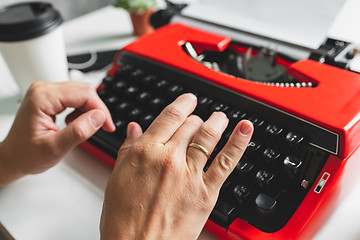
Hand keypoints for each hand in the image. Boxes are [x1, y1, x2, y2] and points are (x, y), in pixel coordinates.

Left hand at [0, 81, 114, 185]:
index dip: (100, 109)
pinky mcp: (49, 97)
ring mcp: (46, 92)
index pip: (83, 94)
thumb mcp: (55, 148)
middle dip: (97, 109)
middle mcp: (43, 90)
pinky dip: (82, 110)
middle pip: (84, 90)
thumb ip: (78, 132)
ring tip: (85, 128)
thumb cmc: (26, 154)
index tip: (108, 125)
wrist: (13, 157)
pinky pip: (74, 97)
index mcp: (42, 98)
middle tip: (102, 127)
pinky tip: (76, 123)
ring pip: (81, 93)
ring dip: (89, 110)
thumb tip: (99, 117)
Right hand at [100, 93, 252, 239]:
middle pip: (190, 125)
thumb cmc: (123, 220)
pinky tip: (245, 129)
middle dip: (196, 118)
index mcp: (145, 151)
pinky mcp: (206, 191)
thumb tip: (134, 129)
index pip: (169, 117)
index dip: (183, 104)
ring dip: (217, 122)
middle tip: (199, 118)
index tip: (188, 100)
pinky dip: (238, 142)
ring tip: (220, 117)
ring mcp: (189, 173)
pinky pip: (225, 161)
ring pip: (208, 136)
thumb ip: (128, 149)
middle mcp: (168, 157)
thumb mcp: (117, 178)